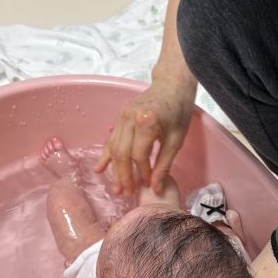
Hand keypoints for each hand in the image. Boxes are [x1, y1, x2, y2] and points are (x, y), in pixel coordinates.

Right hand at [95, 74, 196, 197]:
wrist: (172, 83)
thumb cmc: (178, 110)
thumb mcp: (177, 138)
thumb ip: (164, 164)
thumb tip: (155, 188)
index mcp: (146, 122)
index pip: (139, 155)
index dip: (142, 173)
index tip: (147, 184)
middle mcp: (130, 118)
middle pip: (122, 154)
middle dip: (123, 176)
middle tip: (126, 194)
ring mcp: (122, 116)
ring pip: (114, 148)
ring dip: (114, 170)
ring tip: (116, 188)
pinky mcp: (120, 116)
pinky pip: (112, 139)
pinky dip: (107, 155)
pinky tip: (99, 169)